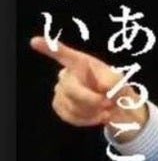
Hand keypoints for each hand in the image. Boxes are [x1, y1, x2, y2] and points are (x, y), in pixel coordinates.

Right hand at [30, 36, 148, 142]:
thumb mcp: (119, 80)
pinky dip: (87, 119)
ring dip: (92, 110)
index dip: (49, 48)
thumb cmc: (115, 88)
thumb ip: (113, 81)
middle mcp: (67, 74)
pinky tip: (97, 115)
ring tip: (105, 107)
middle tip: (108, 102)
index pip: (64, 54)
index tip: (35, 41)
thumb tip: (102, 86)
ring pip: (72, 105)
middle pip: (71, 89)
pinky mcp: (59, 106)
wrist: (115, 106)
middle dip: (91, 99)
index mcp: (81, 63)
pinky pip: (70, 117)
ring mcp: (60, 91)